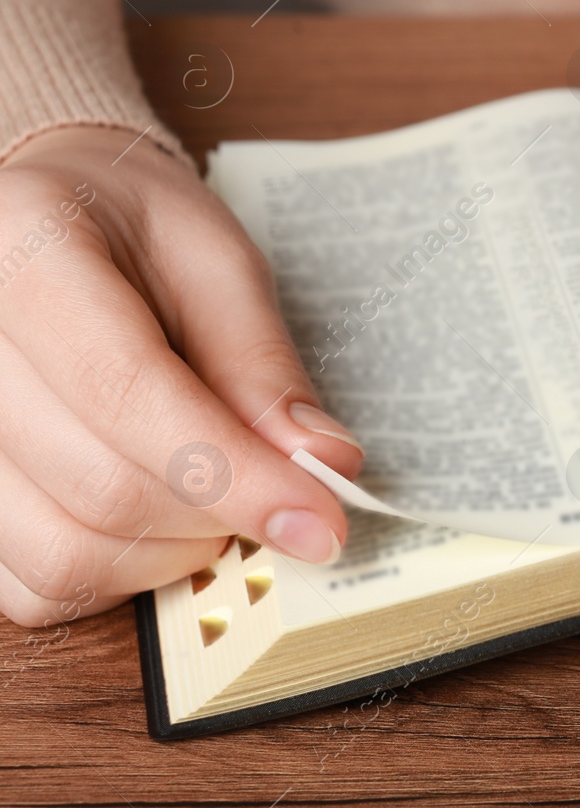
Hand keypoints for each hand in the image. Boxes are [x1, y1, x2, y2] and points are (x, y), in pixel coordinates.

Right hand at [0, 126, 359, 626]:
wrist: (46, 223)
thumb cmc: (131, 230)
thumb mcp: (215, 259)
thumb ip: (260, 361)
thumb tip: (322, 463)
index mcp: (22, 256)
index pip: (125, 393)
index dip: (233, 471)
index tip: (320, 518)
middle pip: (98, 487)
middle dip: (221, 512)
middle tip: (288, 494)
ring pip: (63, 554)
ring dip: (174, 551)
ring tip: (221, 490)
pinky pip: (34, 584)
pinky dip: (119, 574)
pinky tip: (161, 516)